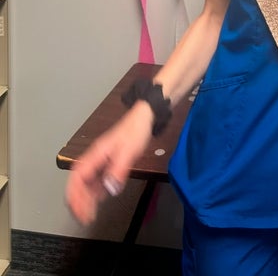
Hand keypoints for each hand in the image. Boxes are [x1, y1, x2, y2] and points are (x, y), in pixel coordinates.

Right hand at [65, 102, 152, 224]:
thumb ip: (119, 170)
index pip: (77, 177)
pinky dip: (95, 193)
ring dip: (85, 200)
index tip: (78, 210)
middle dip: (78, 202)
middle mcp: (94, 159)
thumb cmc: (135, 130)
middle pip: (78, 183)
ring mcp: (100, 161)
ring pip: (86, 184)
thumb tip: (110, 189)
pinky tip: (99, 201)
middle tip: (84, 218)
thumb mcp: (129, 151)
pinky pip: (96, 181)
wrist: (143, 118)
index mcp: (95, 154)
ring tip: (89, 215)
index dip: (74, 195)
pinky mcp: (107, 163)